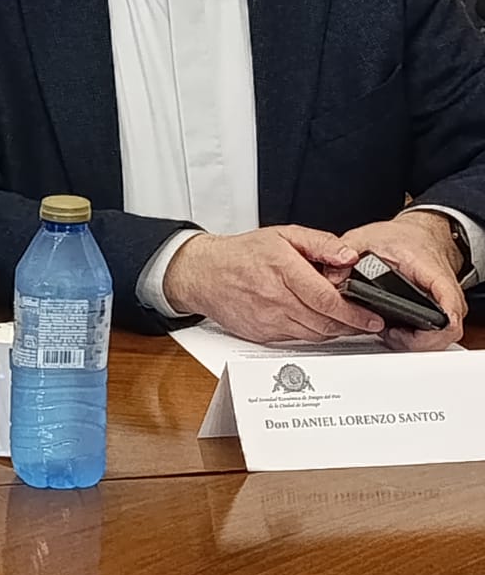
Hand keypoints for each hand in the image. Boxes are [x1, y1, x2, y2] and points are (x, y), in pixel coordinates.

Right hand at [162, 226, 384, 342]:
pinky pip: (297, 339)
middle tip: (368, 322)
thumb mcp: (283, 235)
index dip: (355, 312)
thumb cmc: (242, 254)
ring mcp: (268, 320)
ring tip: (346, 321)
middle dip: (352, 325)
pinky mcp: (262, 335)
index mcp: (282, 270)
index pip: (327, 299)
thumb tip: (349, 256)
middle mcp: (275, 298)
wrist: (203, 274)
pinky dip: (313, 333)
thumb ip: (320, 242)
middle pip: (325, 322)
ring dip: (334, 331)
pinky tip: (317, 321)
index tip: (373, 317)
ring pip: (314, 335)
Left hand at [339, 211, 468, 351]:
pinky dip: (412, 339)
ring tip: (386, 331)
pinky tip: (392, 330)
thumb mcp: (367, 237)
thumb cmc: (398, 239)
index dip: (440, 321)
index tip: (420, 329)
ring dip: (412, 342)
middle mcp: (443, 293)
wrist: (417, 237)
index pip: (448, 301)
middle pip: (444, 331)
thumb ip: (346, 251)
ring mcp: (443, 307)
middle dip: (414, 339)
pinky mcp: (437, 315)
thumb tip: (332, 276)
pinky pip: (431, 337)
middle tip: (387, 332)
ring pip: (438, 339)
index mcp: (430, 270)